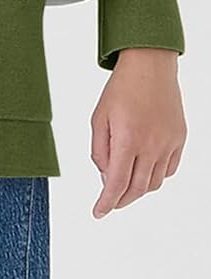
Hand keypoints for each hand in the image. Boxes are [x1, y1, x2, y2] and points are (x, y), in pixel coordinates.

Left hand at [90, 47, 186, 218]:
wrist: (149, 66)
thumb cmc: (121, 88)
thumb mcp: (99, 117)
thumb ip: (100, 150)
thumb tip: (105, 176)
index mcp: (127, 139)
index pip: (116, 183)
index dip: (106, 203)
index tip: (98, 212)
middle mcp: (150, 145)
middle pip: (136, 189)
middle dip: (120, 200)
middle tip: (109, 202)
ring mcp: (168, 144)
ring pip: (154, 183)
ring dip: (138, 189)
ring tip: (124, 183)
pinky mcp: (180, 139)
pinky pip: (168, 169)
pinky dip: (155, 176)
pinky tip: (144, 169)